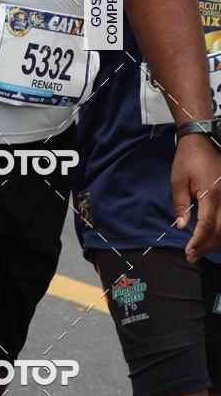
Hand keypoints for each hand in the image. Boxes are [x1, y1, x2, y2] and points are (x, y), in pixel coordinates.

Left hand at [171, 133, 220, 262]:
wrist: (202, 140)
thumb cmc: (187, 159)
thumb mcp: (178, 180)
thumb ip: (181, 204)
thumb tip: (182, 226)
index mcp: (211, 194)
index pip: (207, 226)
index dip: (198, 241)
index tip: (188, 251)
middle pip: (220, 231)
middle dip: (206, 246)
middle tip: (191, 255)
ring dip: (215, 241)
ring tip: (199, 249)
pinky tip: (211, 236)